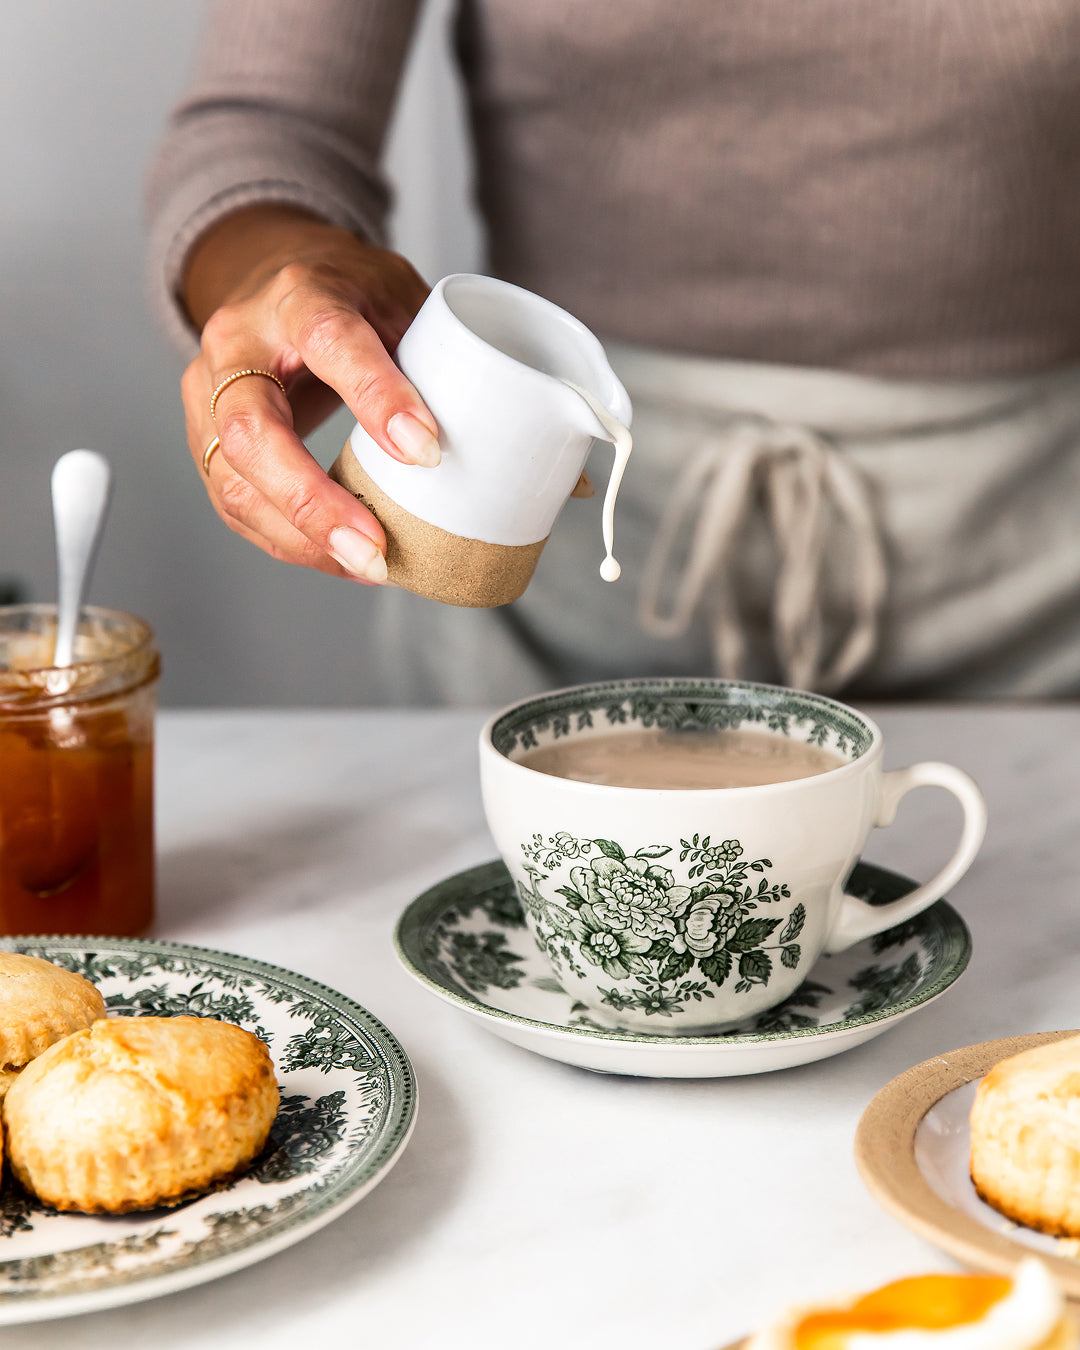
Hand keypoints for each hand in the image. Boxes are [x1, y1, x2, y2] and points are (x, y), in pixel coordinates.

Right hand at [180, 205, 436, 581]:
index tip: (426, 452)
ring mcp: (209, 393)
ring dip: (301, 536)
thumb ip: (450, 354)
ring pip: (234, 480)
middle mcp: (239, 341)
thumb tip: (551, 442)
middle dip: (312, 501)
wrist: (271, 273)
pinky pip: (235, 503)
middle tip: (374, 548)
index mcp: (300, 293)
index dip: (377, 397)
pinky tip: (340, 560)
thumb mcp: (401, 297)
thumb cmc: (349, 293)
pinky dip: (288, 541)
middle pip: (253, 430)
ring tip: (366, 566)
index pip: (330, 340)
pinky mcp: (205, 437)